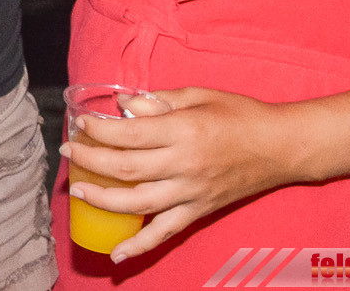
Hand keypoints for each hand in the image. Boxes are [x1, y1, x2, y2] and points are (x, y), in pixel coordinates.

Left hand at [61, 87, 298, 262]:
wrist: (282, 146)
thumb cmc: (240, 114)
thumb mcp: (198, 95)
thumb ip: (157, 100)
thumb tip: (121, 105)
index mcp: (183, 131)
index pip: (129, 134)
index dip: (99, 131)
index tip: (80, 125)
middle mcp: (185, 165)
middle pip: (126, 168)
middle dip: (90, 161)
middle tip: (68, 152)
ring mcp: (192, 192)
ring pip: (138, 203)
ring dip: (103, 200)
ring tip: (78, 191)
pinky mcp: (200, 211)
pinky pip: (165, 232)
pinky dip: (139, 246)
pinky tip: (116, 254)